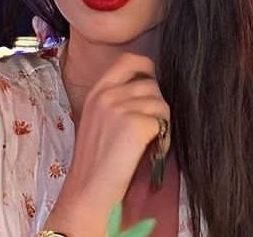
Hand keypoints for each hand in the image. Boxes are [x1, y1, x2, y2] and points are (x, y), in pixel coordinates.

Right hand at [44, 53, 169, 236]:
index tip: (151, 90)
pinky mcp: (135, 125)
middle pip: (151, 84)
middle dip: (157, 105)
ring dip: (163, 124)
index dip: (146, 70)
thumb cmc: (95, 163)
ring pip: (161, 104)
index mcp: (96, 91)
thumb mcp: (98, 120)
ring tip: (152, 144)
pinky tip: (153, 153)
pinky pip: (164, 123)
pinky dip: (164, 140)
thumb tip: (147, 90)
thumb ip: (115, 100)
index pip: (129, 61)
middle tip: (151, 128)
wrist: (88, 192)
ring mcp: (120, 107)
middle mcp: (107, 94)